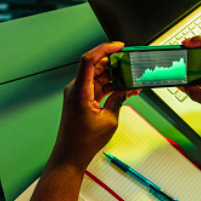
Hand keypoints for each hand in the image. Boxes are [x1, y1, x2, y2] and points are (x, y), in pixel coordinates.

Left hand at [50, 42, 139, 171]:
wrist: (70, 154)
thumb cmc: (82, 141)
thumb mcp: (109, 119)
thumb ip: (119, 99)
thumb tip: (127, 89)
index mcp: (80, 91)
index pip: (89, 60)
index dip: (104, 49)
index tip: (119, 46)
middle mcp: (76, 89)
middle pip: (96, 66)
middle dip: (114, 64)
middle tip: (130, 65)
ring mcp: (78, 94)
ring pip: (98, 76)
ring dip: (114, 77)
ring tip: (130, 81)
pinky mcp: (81, 99)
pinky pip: (97, 86)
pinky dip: (109, 86)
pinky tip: (122, 90)